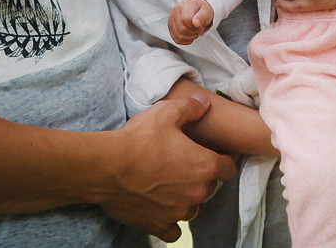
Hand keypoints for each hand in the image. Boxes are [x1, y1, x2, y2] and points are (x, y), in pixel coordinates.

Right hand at [102, 94, 236, 240]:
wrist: (107, 167)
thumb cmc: (139, 139)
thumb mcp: (166, 112)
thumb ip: (190, 107)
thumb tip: (204, 102)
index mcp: (204, 166)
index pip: (228, 168)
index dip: (222, 160)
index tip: (211, 155)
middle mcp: (196, 193)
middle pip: (209, 187)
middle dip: (200, 177)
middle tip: (183, 166)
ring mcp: (178, 212)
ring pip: (193, 209)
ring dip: (186, 199)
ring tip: (171, 186)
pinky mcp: (158, 225)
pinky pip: (174, 231)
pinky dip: (170, 222)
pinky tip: (161, 210)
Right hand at [169, 0, 213, 44]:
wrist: (195, 9)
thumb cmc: (200, 9)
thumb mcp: (206, 10)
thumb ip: (202, 16)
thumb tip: (195, 23)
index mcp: (183, 6)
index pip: (186, 20)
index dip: (195, 25)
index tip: (200, 24)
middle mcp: (174, 13)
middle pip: (182, 30)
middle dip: (194, 32)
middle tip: (199, 28)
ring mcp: (171, 21)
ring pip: (180, 37)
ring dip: (191, 37)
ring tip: (195, 30)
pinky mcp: (171, 29)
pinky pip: (178, 40)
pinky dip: (186, 40)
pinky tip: (190, 34)